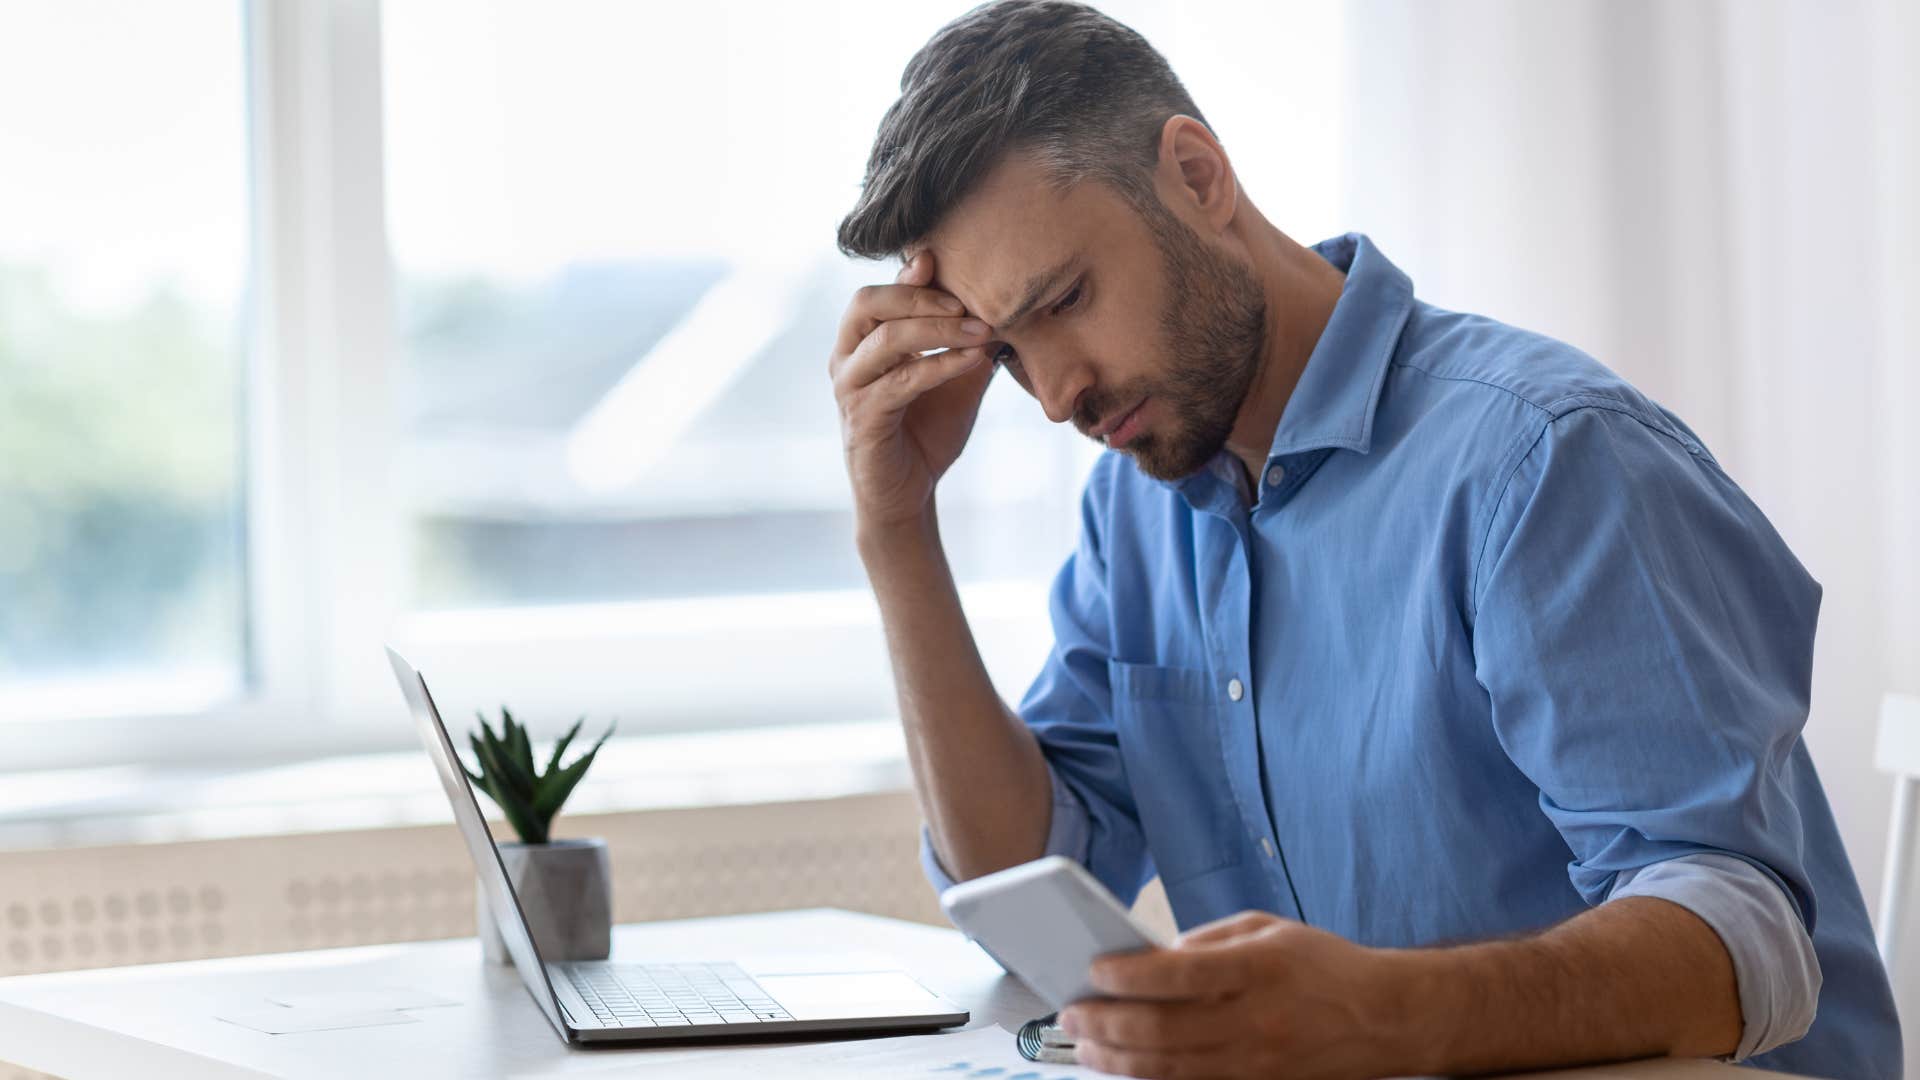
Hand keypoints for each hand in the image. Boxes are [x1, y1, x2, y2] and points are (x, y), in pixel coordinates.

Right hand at [829, 251, 997, 532]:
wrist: (909, 494)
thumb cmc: (927, 431)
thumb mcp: (955, 377)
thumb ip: (966, 341)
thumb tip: (1004, 305)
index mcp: (861, 342)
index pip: (878, 293)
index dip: (910, 275)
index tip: (946, 264)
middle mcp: (846, 359)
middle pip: (867, 303)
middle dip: (919, 296)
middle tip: (967, 303)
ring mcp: (850, 389)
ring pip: (885, 340)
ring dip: (937, 329)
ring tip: (982, 330)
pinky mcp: (862, 420)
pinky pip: (900, 382)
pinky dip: (939, 366)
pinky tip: (972, 360)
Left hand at [1058, 911, 1404, 1079]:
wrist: (1386, 1018)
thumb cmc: (1323, 966)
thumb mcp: (1267, 928)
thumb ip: (1207, 941)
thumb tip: (1151, 958)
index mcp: (1257, 967)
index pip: (1177, 974)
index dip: (1127, 975)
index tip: (1092, 971)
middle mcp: (1254, 1019)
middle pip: (1162, 1029)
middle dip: (1105, 1023)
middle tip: (1071, 1013)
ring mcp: (1256, 1062)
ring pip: (1169, 1069)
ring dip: (1117, 1059)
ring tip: (1085, 1046)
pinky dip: (1152, 1079)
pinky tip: (1126, 1068)